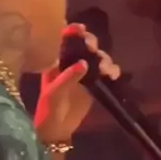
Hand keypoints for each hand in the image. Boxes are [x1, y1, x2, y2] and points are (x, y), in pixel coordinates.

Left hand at [34, 24, 120, 142]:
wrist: (57, 131)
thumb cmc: (48, 110)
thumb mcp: (53, 93)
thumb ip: (68, 77)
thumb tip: (84, 63)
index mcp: (56, 63)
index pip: (64, 42)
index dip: (72, 32)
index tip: (80, 29)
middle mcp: (71, 64)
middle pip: (84, 46)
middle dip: (91, 42)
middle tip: (92, 47)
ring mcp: (84, 74)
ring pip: (98, 58)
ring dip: (103, 58)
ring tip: (104, 68)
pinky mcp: (95, 85)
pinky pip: (106, 73)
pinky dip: (111, 70)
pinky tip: (112, 75)